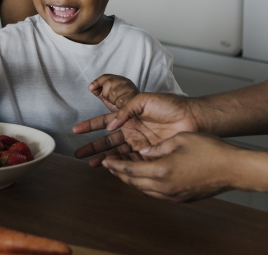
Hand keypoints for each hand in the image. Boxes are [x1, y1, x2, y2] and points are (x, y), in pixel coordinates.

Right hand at [73, 92, 197, 165]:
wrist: (192, 117)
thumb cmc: (170, 104)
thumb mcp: (143, 100)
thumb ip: (125, 110)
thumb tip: (110, 125)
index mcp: (128, 116)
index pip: (104, 121)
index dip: (90, 126)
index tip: (76, 130)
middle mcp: (131, 130)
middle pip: (107, 140)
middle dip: (92, 146)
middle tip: (79, 153)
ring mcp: (139, 143)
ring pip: (116, 153)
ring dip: (103, 158)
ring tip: (90, 164)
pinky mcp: (149, 154)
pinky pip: (131, 161)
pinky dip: (120, 165)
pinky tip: (110, 168)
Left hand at [88, 74, 139, 111]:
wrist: (136, 114)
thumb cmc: (122, 105)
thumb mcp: (108, 97)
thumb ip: (99, 91)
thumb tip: (90, 87)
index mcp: (119, 80)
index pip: (106, 77)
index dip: (97, 82)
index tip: (90, 88)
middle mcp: (126, 82)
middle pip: (109, 83)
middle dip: (106, 94)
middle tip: (111, 100)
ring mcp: (131, 88)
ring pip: (114, 93)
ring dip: (113, 101)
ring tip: (118, 104)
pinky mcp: (135, 97)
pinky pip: (121, 101)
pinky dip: (119, 106)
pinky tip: (122, 107)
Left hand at [102, 132, 241, 201]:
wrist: (233, 168)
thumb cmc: (209, 149)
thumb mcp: (178, 140)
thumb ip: (157, 147)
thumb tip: (142, 151)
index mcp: (162, 170)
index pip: (129, 170)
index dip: (115, 165)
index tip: (104, 161)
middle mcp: (165, 187)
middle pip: (134, 183)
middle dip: (119, 174)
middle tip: (109, 165)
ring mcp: (174, 195)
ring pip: (144, 190)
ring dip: (132, 181)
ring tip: (124, 171)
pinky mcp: (182, 199)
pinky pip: (157, 193)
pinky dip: (146, 185)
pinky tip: (145, 177)